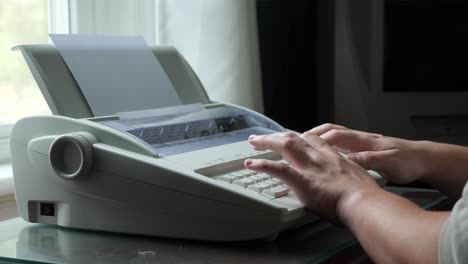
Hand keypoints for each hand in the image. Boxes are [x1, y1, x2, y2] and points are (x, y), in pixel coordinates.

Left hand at [244, 132, 379, 222]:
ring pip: (285, 145)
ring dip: (266, 142)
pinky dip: (263, 165)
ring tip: (253, 142)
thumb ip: (350, 179)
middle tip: (265, 137)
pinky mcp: (301, 180)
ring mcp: (310, 167)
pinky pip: (277, 169)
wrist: (366, 203)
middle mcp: (320, 157)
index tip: (292, 137)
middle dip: (278, 135)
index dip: (300, 137)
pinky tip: (252, 164)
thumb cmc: (368, 198)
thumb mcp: (361, 180)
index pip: (313, 140)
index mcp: (334, 157)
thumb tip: (351, 186)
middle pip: (295, 138)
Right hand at [306, 123, 428, 183]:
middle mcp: (362, 139)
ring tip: (305, 143)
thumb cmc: (408, 162)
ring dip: (320, 136)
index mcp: (365, 141)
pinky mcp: (365, 148)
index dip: (318, 138)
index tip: (303, 142)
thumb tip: (348, 159)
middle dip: (314, 133)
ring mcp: (363, 142)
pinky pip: (343, 142)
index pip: (336, 136)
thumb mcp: (389, 164)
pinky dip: (330, 144)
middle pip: (333, 131)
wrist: (424, 159)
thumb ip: (368, 160)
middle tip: (297, 139)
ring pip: (337, 135)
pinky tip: (325, 152)